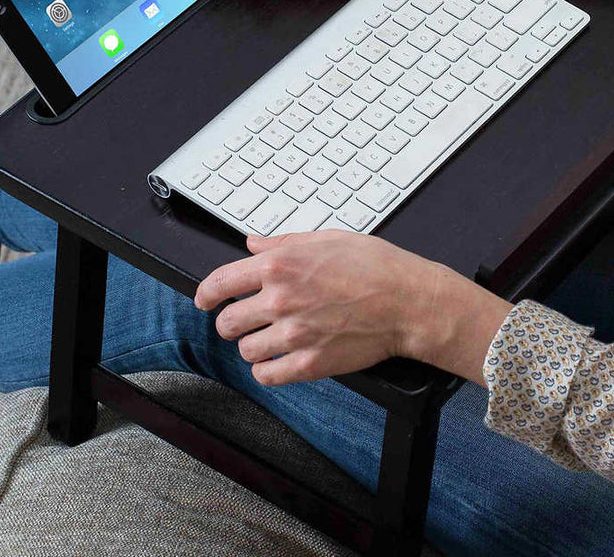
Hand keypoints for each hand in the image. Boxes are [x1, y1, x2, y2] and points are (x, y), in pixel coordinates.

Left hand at [194, 229, 445, 384]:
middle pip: (227, 322)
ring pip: (246, 350)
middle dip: (232, 321)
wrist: (408, 301)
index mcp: (281, 265)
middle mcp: (280, 299)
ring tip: (271, 339)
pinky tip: (279, 360)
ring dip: (253, 345)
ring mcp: (294, 334)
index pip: (220, 283)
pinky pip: (267, 375)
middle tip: (245, 320)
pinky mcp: (309, 363)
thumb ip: (284, 242)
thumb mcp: (328, 238)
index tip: (205, 299)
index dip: (206, 294)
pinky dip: (268, 370)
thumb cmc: (376, 265)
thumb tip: (253, 243)